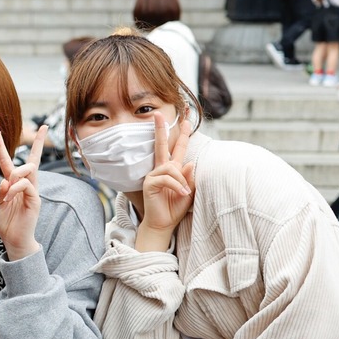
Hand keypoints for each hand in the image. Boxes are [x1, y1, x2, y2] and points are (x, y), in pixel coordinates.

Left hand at [0, 126, 43, 260]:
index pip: (10, 162)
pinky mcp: (35, 200)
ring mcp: (32, 192)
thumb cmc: (6, 222)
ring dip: (16, 173)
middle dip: (38, 143)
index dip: (2, 147)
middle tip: (43, 128)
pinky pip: (27, 185)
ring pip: (30, 169)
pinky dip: (16, 188)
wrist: (14, 240)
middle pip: (32, 160)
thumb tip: (6, 180)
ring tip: (8, 187)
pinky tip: (10, 195)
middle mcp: (25, 185)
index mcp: (13, 185)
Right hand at [139, 113, 194, 236]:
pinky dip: (178, 186)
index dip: (183, 133)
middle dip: (161, 129)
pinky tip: (182, 194)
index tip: (185, 118)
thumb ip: (189, 178)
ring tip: (185, 193)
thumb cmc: (175, 208)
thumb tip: (188, 163)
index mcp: (172, 169)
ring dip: (182, 181)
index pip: (178, 147)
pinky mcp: (149, 183)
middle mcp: (161, 169)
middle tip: (157, 114)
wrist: (163, 224)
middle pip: (162, 145)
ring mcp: (153, 175)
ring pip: (172, 167)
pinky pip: (167, 178)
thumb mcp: (189, 191)